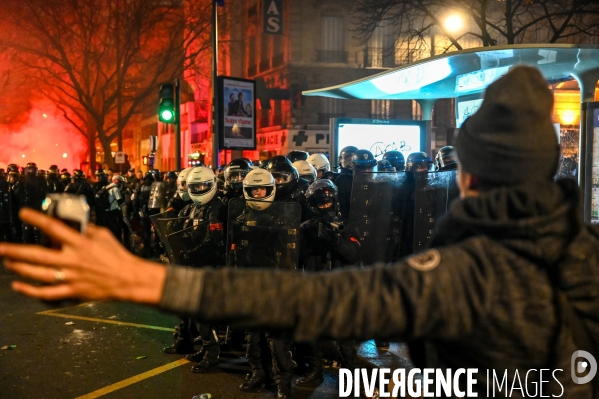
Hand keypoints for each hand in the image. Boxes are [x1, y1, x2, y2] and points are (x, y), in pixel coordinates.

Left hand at [0, 208, 165, 303]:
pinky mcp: (72, 291)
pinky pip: (46, 293)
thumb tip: (75, 225)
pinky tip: (18, 285)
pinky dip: (30, 290)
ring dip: (19, 268)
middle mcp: (71, 260)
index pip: (53, 228)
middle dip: (14, 251)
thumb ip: (87, 229)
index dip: (36, 219)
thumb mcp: (104, 236)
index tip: (22, 213)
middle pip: (36, 255)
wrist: (128, 279)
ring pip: (37, 274)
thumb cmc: (118, 256)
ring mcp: (70, 277)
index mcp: (80, 243)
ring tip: (7, 262)